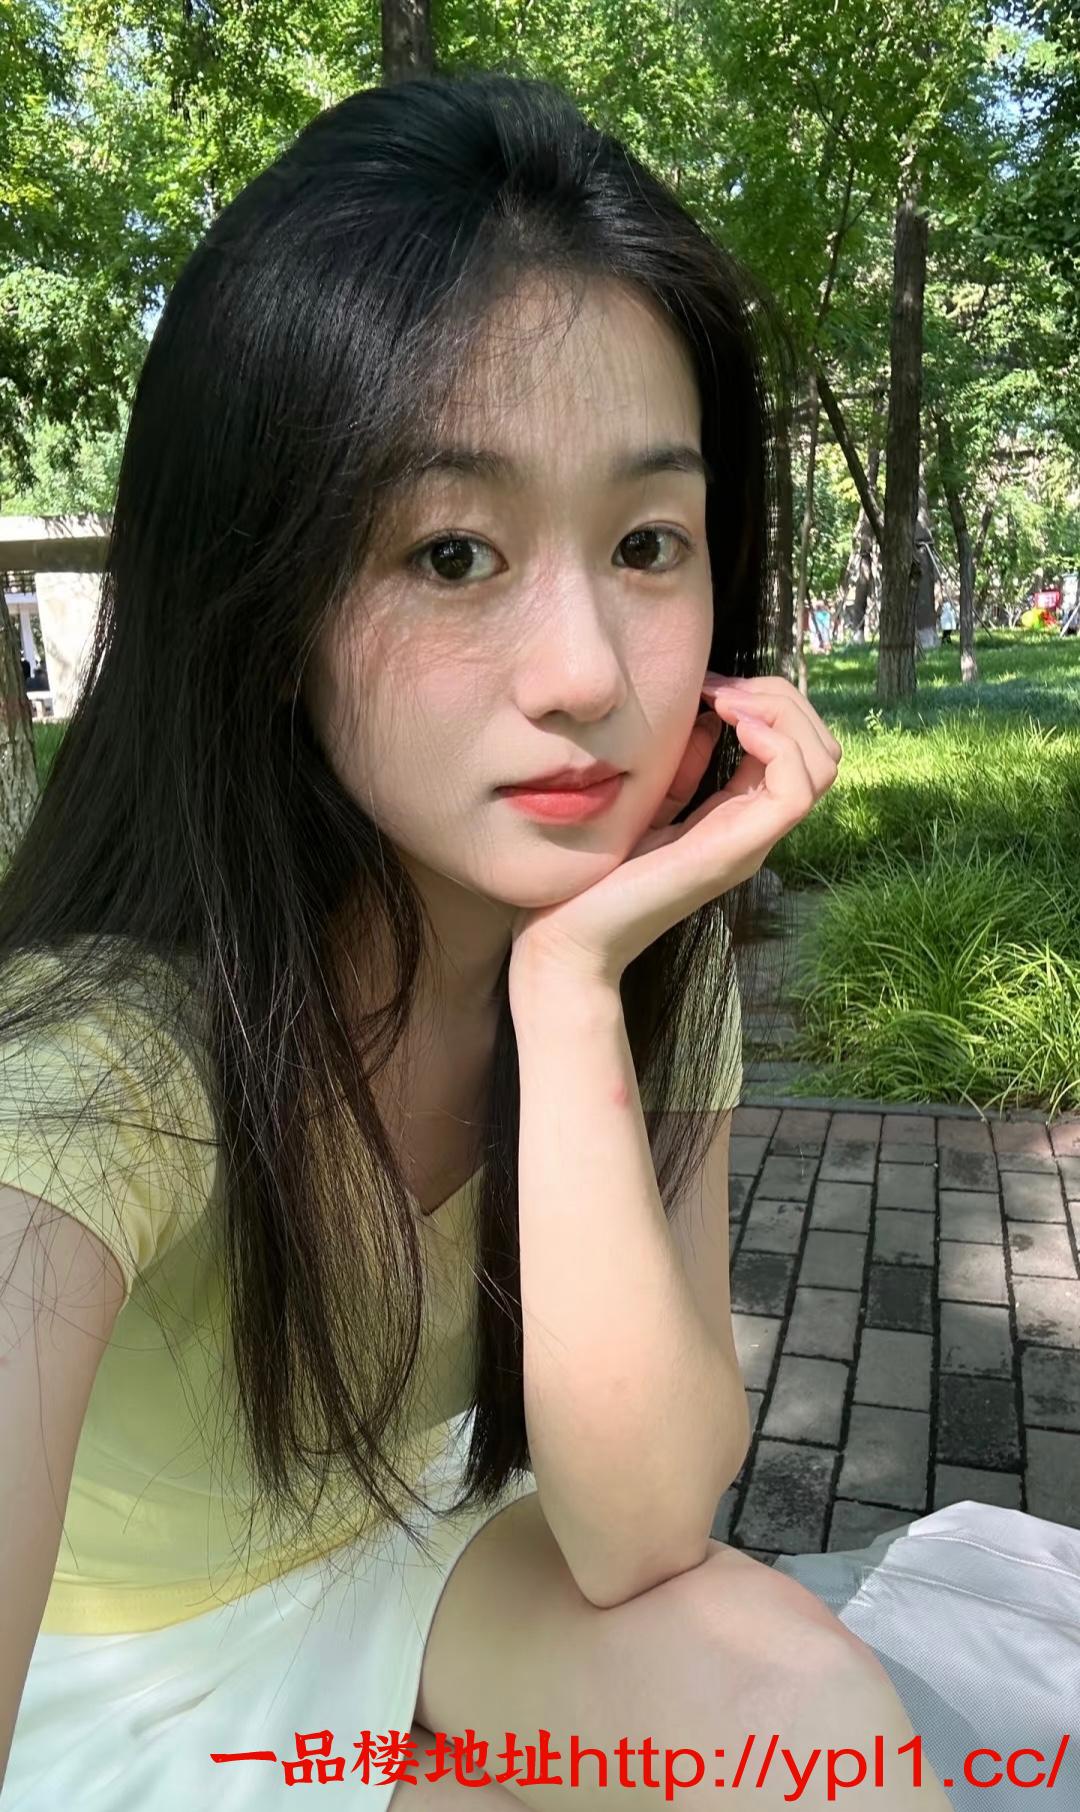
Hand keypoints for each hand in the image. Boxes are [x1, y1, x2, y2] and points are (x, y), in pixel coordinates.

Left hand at [508, 673, 841, 987]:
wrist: (569, 938)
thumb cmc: (594, 875)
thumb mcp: (646, 800)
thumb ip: (681, 763)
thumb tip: (707, 714)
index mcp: (736, 815)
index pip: (797, 748)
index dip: (766, 700)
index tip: (709, 685)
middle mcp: (755, 828)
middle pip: (820, 749)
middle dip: (781, 698)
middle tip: (719, 688)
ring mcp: (752, 841)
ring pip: (821, 763)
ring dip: (782, 713)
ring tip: (726, 701)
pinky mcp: (737, 851)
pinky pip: (795, 790)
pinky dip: (776, 742)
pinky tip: (731, 724)